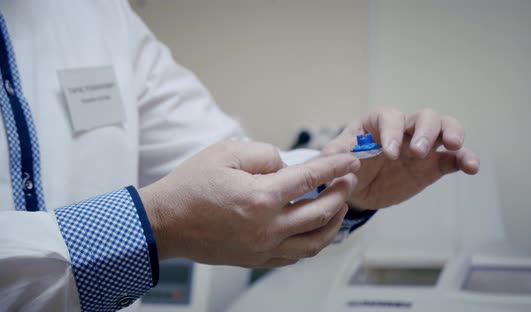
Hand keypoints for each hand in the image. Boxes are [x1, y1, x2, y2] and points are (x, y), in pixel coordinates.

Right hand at [140, 140, 359, 267]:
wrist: (165, 223)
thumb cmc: (190, 187)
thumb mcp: (225, 153)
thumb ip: (264, 155)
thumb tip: (286, 166)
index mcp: (261, 198)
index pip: (310, 179)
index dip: (334, 167)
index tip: (350, 161)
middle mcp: (267, 227)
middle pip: (321, 212)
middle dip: (341, 193)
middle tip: (348, 179)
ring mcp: (264, 247)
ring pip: (315, 241)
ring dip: (334, 222)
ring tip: (338, 205)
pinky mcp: (257, 259)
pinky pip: (296, 255)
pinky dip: (313, 242)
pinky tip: (315, 229)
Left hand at [323, 108, 479, 209]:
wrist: (356, 189)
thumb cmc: (345, 166)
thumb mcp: (333, 161)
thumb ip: (335, 158)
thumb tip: (344, 163)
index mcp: (377, 122)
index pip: (390, 117)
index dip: (392, 132)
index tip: (388, 153)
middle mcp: (403, 128)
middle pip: (424, 116)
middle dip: (425, 130)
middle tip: (419, 151)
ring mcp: (421, 145)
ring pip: (444, 128)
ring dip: (451, 134)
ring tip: (453, 147)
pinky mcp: (433, 165)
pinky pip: (453, 158)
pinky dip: (465, 159)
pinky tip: (473, 167)